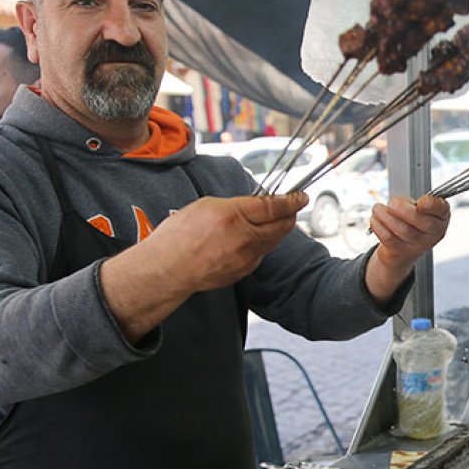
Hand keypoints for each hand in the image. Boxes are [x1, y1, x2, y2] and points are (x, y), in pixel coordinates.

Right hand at [100, 192, 307, 341]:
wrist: (168, 269)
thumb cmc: (179, 236)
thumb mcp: (207, 206)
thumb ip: (236, 206)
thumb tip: (254, 206)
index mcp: (234, 216)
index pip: (274, 206)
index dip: (291, 200)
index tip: (300, 196)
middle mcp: (244, 238)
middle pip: (281, 226)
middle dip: (290, 215)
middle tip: (292, 207)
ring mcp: (246, 258)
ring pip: (273, 241)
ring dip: (278, 230)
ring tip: (275, 221)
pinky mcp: (243, 271)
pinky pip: (260, 255)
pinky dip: (262, 244)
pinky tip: (254, 239)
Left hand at [366, 195, 449, 303]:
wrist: (402, 249)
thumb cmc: (411, 223)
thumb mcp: (417, 209)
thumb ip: (413, 203)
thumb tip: (399, 204)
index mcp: (440, 218)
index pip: (441, 209)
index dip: (431, 205)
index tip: (421, 201)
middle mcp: (432, 233)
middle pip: (421, 221)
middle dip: (403, 209)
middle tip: (391, 203)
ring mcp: (418, 245)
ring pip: (402, 230)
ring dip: (386, 216)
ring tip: (378, 209)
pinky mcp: (401, 251)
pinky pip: (389, 238)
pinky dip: (378, 226)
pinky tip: (375, 219)